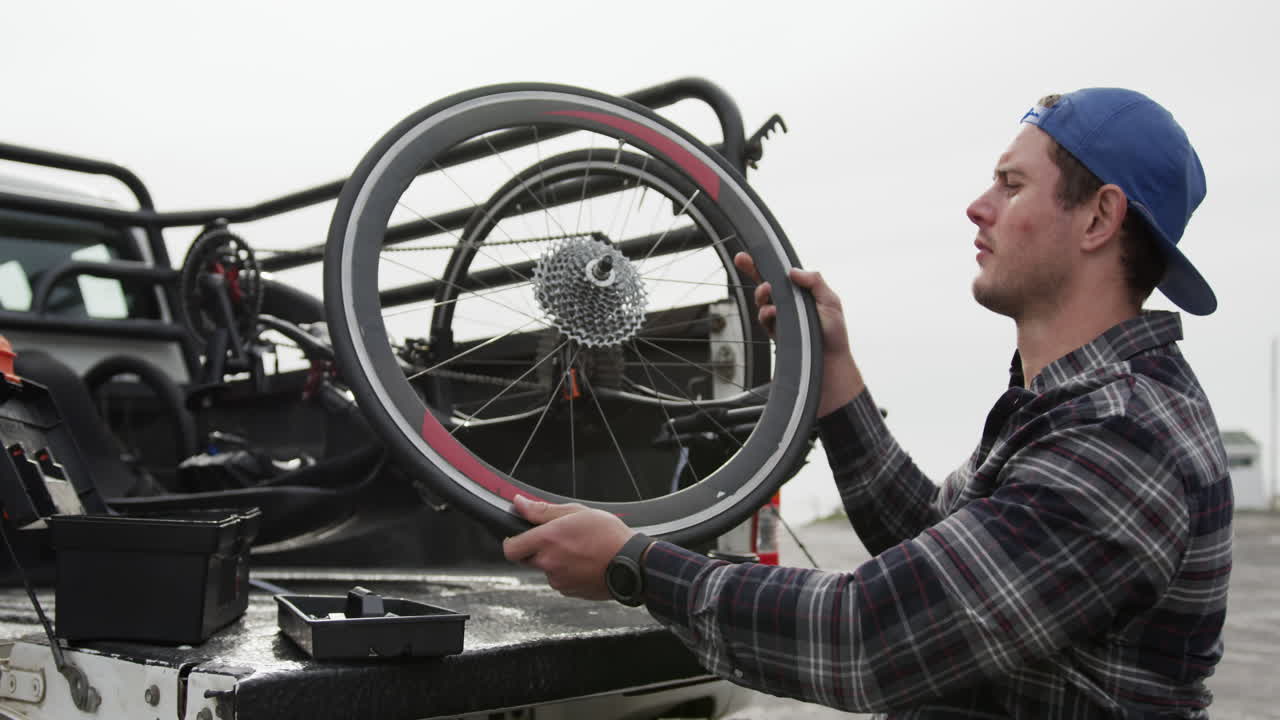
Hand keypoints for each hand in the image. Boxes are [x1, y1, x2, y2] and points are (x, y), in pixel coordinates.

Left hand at [501, 495, 635, 600]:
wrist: (633, 563)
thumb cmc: (609, 536)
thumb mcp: (577, 512)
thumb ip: (543, 510)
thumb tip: (520, 503)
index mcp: (547, 540)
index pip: (510, 548)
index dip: (512, 542)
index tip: (520, 536)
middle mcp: (549, 563)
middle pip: (527, 559)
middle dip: (538, 549)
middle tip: (560, 539)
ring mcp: (559, 580)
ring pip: (546, 569)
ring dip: (556, 561)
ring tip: (579, 550)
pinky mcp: (569, 592)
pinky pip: (560, 580)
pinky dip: (568, 572)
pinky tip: (585, 563)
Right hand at [733, 252, 864, 416]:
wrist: (830, 363)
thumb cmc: (834, 334)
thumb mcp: (830, 301)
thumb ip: (814, 282)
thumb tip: (792, 270)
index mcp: (801, 292)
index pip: (780, 274)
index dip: (762, 264)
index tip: (744, 256)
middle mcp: (788, 303)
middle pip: (764, 283)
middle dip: (753, 272)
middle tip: (750, 268)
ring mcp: (780, 318)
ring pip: (761, 301)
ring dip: (761, 295)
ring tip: (768, 295)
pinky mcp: (776, 332)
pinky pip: (764, 319)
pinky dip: (766, 314)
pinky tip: (773, 313)